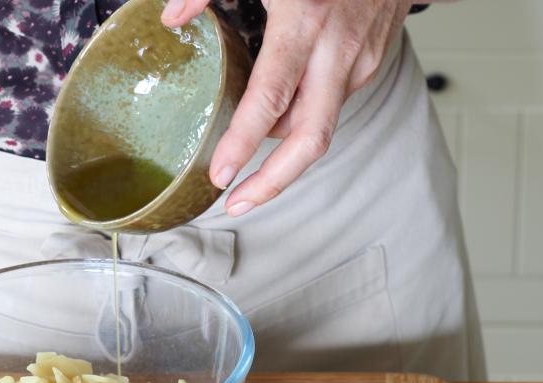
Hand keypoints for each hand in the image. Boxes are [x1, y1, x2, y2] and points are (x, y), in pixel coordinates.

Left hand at [163, 0, 414, 216]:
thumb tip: (172, 18)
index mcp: (304, 22)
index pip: (270, 100)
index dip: (244, 144)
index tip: (221, 175)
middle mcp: (337, 51)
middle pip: (310, 139)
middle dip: (273, 182)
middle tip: (237, 203)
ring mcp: (359, 62)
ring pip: (318, 125)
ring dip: (282, 148)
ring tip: (246, 158)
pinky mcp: (370, 64)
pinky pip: (330, 105)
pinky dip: (300, 117)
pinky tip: (278, 116)